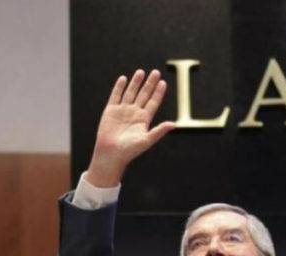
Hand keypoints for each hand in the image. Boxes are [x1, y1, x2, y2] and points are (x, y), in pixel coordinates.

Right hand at [86, 69, 175, 186]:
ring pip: (130, 93)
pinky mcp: (111, 110)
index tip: (163, 82)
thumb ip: (159, 131)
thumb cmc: (130, 150)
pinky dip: (119, 87)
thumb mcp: (147, 140)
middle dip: (149, 83)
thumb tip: (173, 124)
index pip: (153, 102)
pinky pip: (116, 96)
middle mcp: (134, 113)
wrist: (111, 154)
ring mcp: (123, 110)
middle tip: (156, 72)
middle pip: (144, 94)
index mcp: (144, 119)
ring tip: (141, 72)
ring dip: (136, 82)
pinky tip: (123, 78)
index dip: (158, 92)